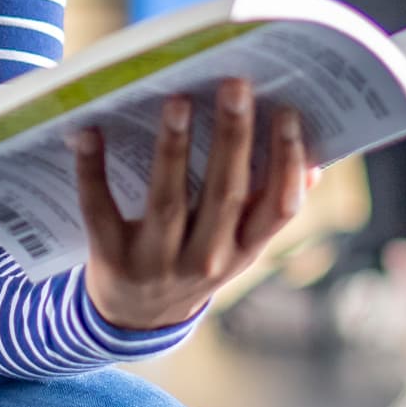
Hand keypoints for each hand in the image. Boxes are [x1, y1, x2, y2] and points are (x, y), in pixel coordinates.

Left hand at [74, 79, 314, 330]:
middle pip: (225, 195)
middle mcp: (206, 260)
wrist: (135, 320)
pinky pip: (100, 208)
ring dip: (173, 148)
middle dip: (232, 138)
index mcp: (244, 251)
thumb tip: (315, 164)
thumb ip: (269, 207)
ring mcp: (157, 262)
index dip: (287, 163)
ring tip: (177, 101)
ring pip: (169, 201)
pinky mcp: (111, 258)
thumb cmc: (196, 261)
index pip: (278, 208)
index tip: (288, 113)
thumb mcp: (238, 246)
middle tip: (235, 86)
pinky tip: (90, 130)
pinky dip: (92, 169)